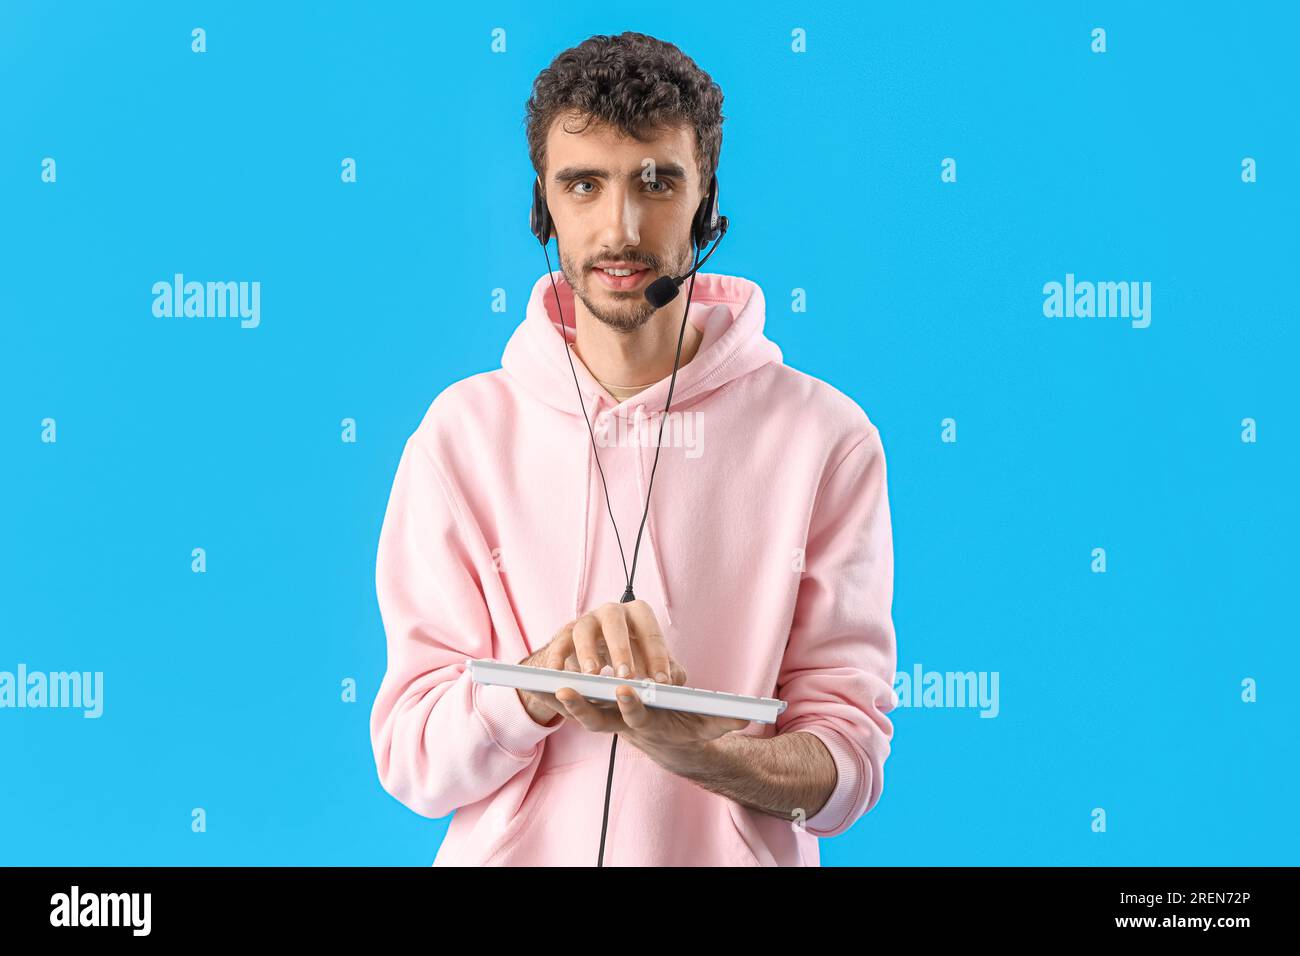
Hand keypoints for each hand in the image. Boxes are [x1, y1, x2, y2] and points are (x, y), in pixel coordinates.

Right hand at [517, 600, 686, 725]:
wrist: (597, 656)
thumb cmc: (632, 657)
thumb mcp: (651, 662)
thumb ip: (666, 670)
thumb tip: (673, 682)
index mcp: (638, 615)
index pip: (650, 630)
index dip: (657, 655)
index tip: (661, 681)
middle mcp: (611, 612)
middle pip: (614, 621)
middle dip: (620, 649)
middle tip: (626, 676)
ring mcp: (586, 621)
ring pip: (583, 629)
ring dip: (587, 652)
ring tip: (593, 675)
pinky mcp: (565, 634)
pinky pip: (559, 643)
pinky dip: (557, 658)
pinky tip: (558, 675)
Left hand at [554, 683, 749, 768]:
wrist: (669, 741)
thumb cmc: (688, 726)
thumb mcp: (710, 724)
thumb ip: (725, 719)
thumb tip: (745, 716)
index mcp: (648, 724)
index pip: (636, 716)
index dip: (630, 706)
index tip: (624, 690)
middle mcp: (620, 725)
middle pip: (595, 720)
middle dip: (580, 707)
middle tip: (567, 690)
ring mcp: (604, 721)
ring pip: (576, 713)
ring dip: (557, 701)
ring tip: (537, 683)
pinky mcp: (593, 712)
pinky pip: (567, 705)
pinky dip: (550, 696)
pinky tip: (533, 681)